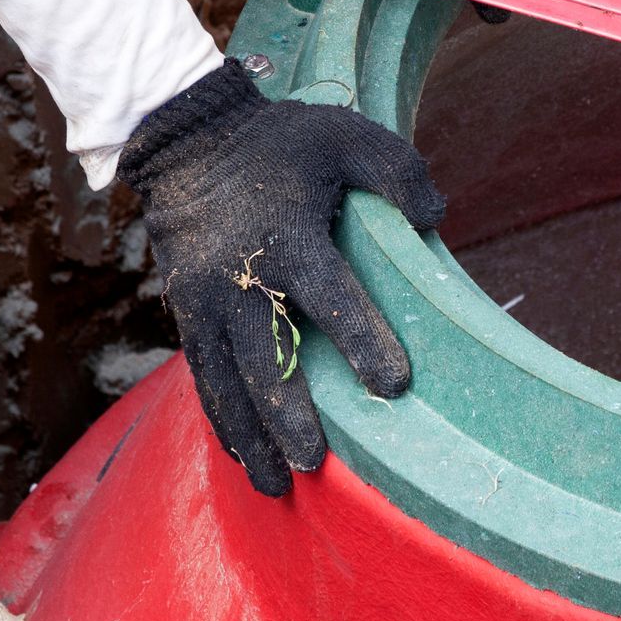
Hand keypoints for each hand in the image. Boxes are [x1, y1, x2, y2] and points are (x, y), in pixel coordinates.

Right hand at [119, 59, 446, 494]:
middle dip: (290, 415)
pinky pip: (203, 377)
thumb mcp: (347, 136)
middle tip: (317, 460)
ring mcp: (204, 300)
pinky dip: (223, 420)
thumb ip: (397, 172)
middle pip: (266, 359)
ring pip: (227, 383)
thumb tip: (435, 218)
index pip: (330, 297)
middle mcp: (240, 278)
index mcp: (288, 237)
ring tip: (278, 485)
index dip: (363, 341)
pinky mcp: (185, 312)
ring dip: (251, 436)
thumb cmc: (282, 142)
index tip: (394, 386)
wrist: (187, 137)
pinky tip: (244, 456)